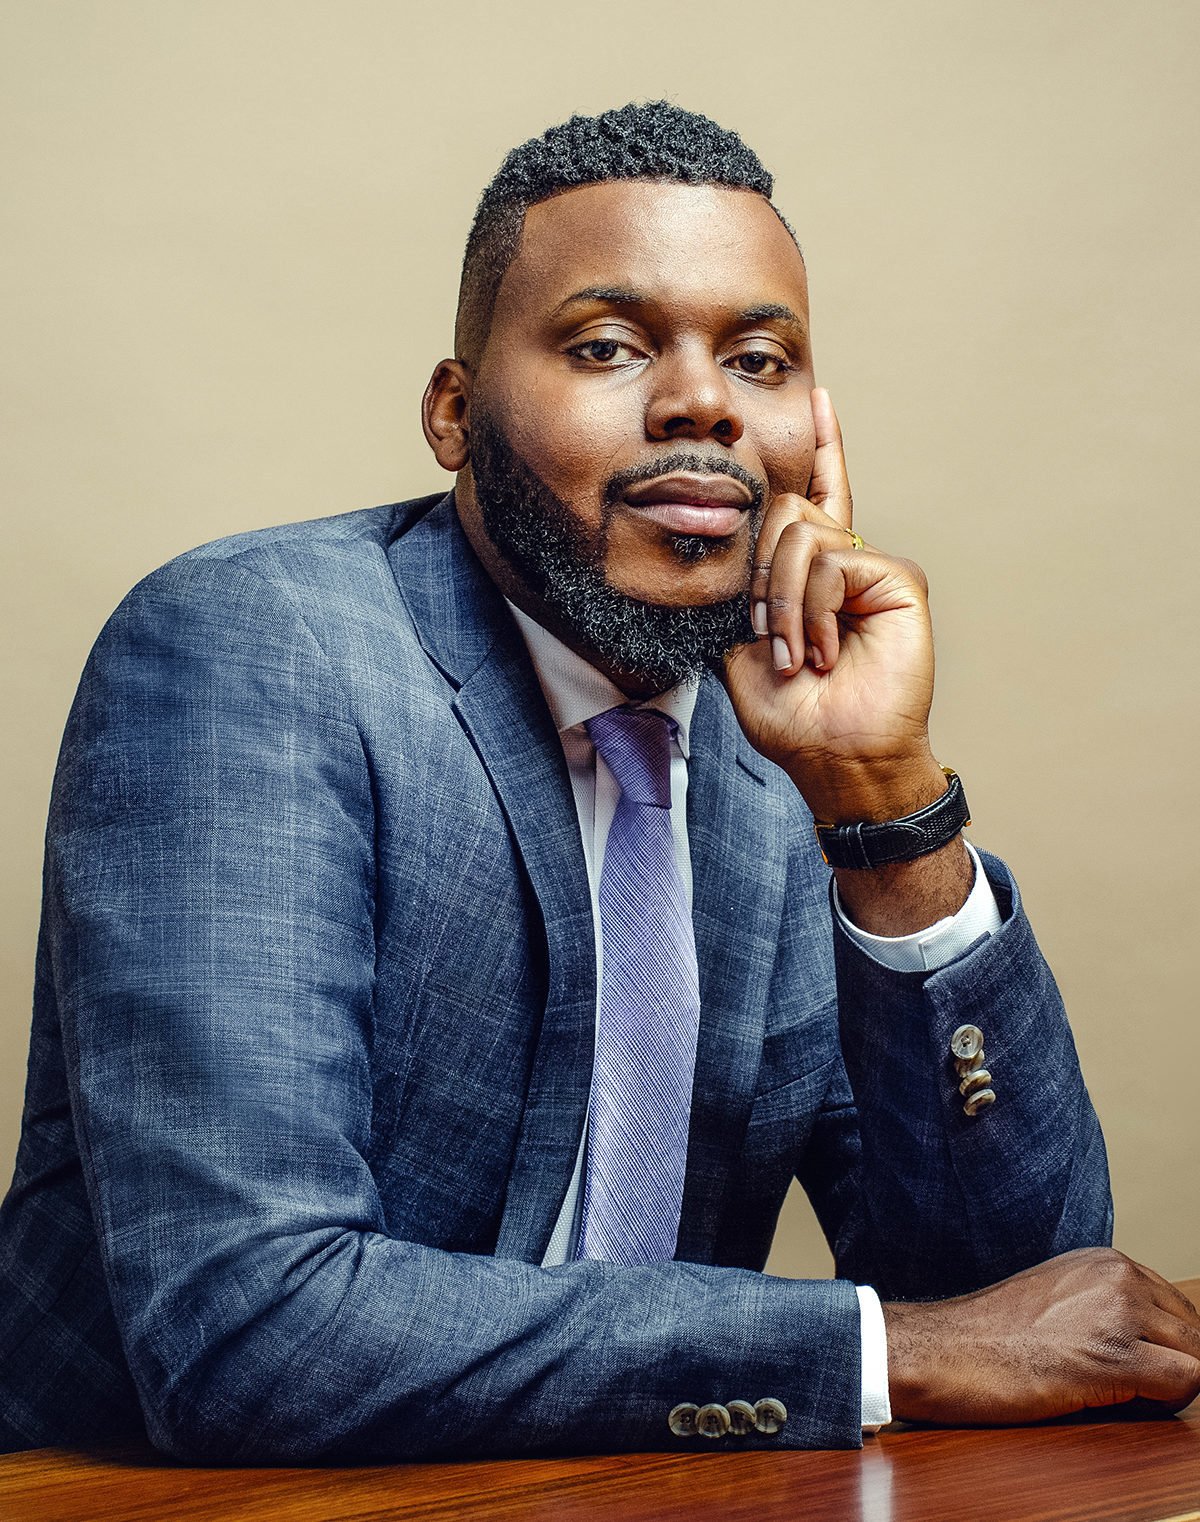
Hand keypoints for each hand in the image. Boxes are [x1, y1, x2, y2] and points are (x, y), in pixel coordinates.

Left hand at [723, 387, 941, 825]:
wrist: (835, 757)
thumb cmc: (792, 716)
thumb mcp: (741, 648)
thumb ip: (745, 590)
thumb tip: (737, 543)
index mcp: (811, 575)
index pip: (813, 499)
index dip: (818, 448)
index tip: (815, 396)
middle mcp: (846, 562)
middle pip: (786, 511)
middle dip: (761, 578)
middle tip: (770, 638)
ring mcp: (874, 568)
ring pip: (801, 534)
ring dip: (783, 602)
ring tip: (797, 653)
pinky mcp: (898, 578)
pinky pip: (833, 560)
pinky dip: (814, 609)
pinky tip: (823, 650)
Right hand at [883, 1248, 1199, 1424]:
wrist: (941, 1351)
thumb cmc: (986, 1336)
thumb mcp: (1055, 1300)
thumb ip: (1102, 1307)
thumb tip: (1148, 1343)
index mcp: (1104, 1261)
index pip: (1176, 1307)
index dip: (1168, 1345)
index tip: (1147, 1368)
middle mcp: (1117, 1276)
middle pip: (1193, 1330)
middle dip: (1177, 1364)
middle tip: (1135, 1389)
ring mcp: (1117, 1313)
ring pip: (1197, 1355)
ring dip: (1174, 1383)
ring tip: (1126, 1396)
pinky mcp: (1113, 1357)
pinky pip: (1188, 1382)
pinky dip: (1170, 1401)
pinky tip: (1125, 1402)